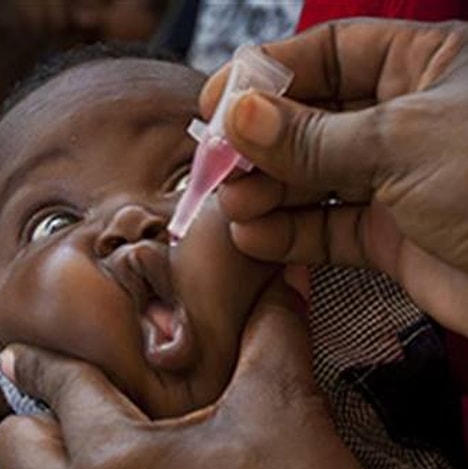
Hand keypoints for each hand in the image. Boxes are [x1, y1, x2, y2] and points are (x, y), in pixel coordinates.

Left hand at [0, 283, 429, 468]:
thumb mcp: (284, 408)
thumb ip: (270, 330)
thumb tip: (280, 277)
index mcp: (112, 462)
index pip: (58, 387)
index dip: (42, 358)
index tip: (19, 350)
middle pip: (10, 447)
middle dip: (33, 415)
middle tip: (79, 402)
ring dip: (43, 465)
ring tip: (93, 447)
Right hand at [201, 20, 467, 335]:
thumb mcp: (399, 142)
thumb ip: (313, 137)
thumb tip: (241, 117)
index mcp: (425, 67)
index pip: (331, 53)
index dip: (270, 74)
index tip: (219, 100)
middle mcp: (405, 122)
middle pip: (311, 121)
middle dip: (261, 146)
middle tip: (221, 166)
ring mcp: (395, 182)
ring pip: (312, 181)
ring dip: (268, 194)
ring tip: (234, 206)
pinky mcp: (389, 238)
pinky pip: (326, 231)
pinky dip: (288, 236)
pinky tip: (255, 238)